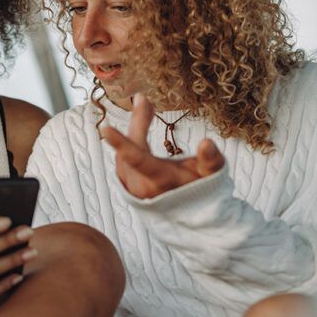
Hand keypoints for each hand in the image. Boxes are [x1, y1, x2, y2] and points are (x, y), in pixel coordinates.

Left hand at [102, 95, 225, 198]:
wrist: (189, 215)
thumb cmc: (201, 190)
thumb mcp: (210, 174)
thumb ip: (211, 159)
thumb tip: (207, 142)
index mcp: (160, 179)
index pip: (138, 159)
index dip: (121, 143)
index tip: (105, 129)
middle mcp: (142, 186)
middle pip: (132, 147)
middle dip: (137, 122)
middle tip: (143, 101)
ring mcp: (132, 188)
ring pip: (125, 152)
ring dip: (134, 132)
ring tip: (146, 111)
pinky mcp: (127, 186)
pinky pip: (123, 159)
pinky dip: (129, 144)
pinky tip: (139, 132)